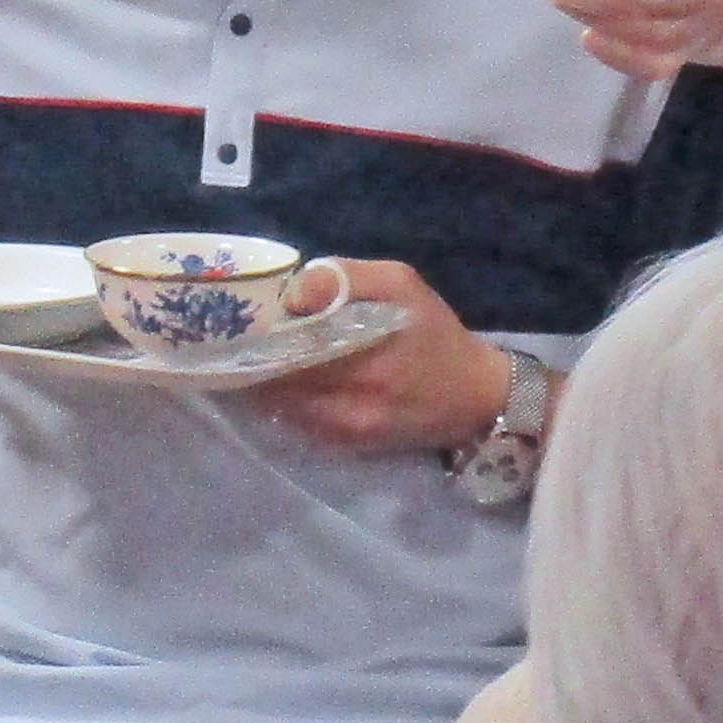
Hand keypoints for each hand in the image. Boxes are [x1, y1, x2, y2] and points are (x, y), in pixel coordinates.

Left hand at [241, 258, 510, 454]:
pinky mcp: (351, 446)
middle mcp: (355, 399)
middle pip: (279, 382)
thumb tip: (293, 294)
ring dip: (265, 386)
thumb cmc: (436, 332)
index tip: (248, 318)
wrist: (476, 395)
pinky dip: (286, 405)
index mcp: (367, 353)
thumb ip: (346, 277)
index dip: (262, 334)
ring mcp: (350, 429)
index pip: (291, 348)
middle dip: (258, 361)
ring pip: (283, 408)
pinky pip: (300, 426)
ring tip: (259, 361)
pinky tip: (286, 385)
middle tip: (245, 339)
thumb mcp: (401, 284)